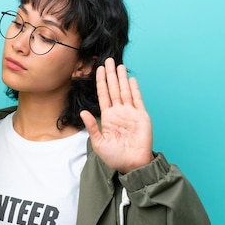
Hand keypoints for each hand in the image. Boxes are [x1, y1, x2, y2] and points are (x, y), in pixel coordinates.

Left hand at [80, 58, 153, 173]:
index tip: (98, 69)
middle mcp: (119, 112)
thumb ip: (92, 127)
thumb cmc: (115, 157)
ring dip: (122, 78)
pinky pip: (138, 100)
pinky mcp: (141, 116)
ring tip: (119, 65)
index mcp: (108, 117)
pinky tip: (130, 79)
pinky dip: (134, 89)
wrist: (132, 164)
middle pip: (114, 89)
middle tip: (109, 60)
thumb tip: (83, 113)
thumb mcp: (99, 142)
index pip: (103, 95)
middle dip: (111, 75)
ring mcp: (130, 113)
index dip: (101, 82)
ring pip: (125, 91)